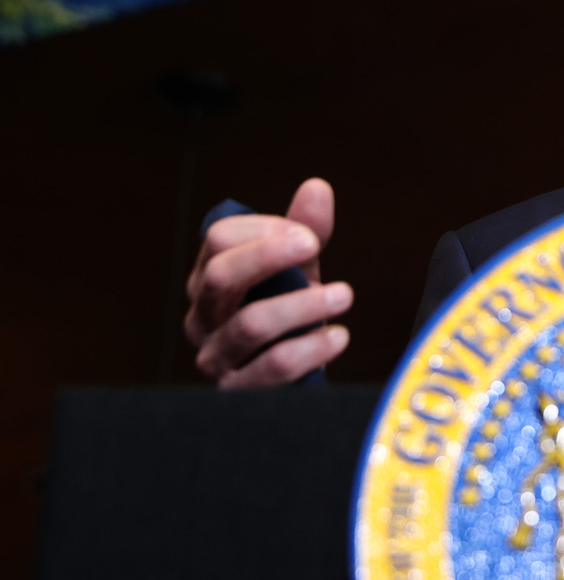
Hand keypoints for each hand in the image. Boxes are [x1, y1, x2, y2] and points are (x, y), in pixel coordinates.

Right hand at [184, 177, 351, 387]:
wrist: (296, 376)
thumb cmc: (290, 313)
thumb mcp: (299, 269)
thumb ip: (306, 229)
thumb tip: (317, 187)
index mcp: (210, 278)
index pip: (220, 238)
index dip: (265, 228)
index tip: (307, 235)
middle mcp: (203, 316)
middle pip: (220, 274)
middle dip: (270, 255)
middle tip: (315, 246)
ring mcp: (216, 357)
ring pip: (250, 323)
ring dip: (304, 304)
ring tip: (345, 294)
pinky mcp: (239, 393)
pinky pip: (273, 368)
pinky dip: (312, 349)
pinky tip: (339, 335)